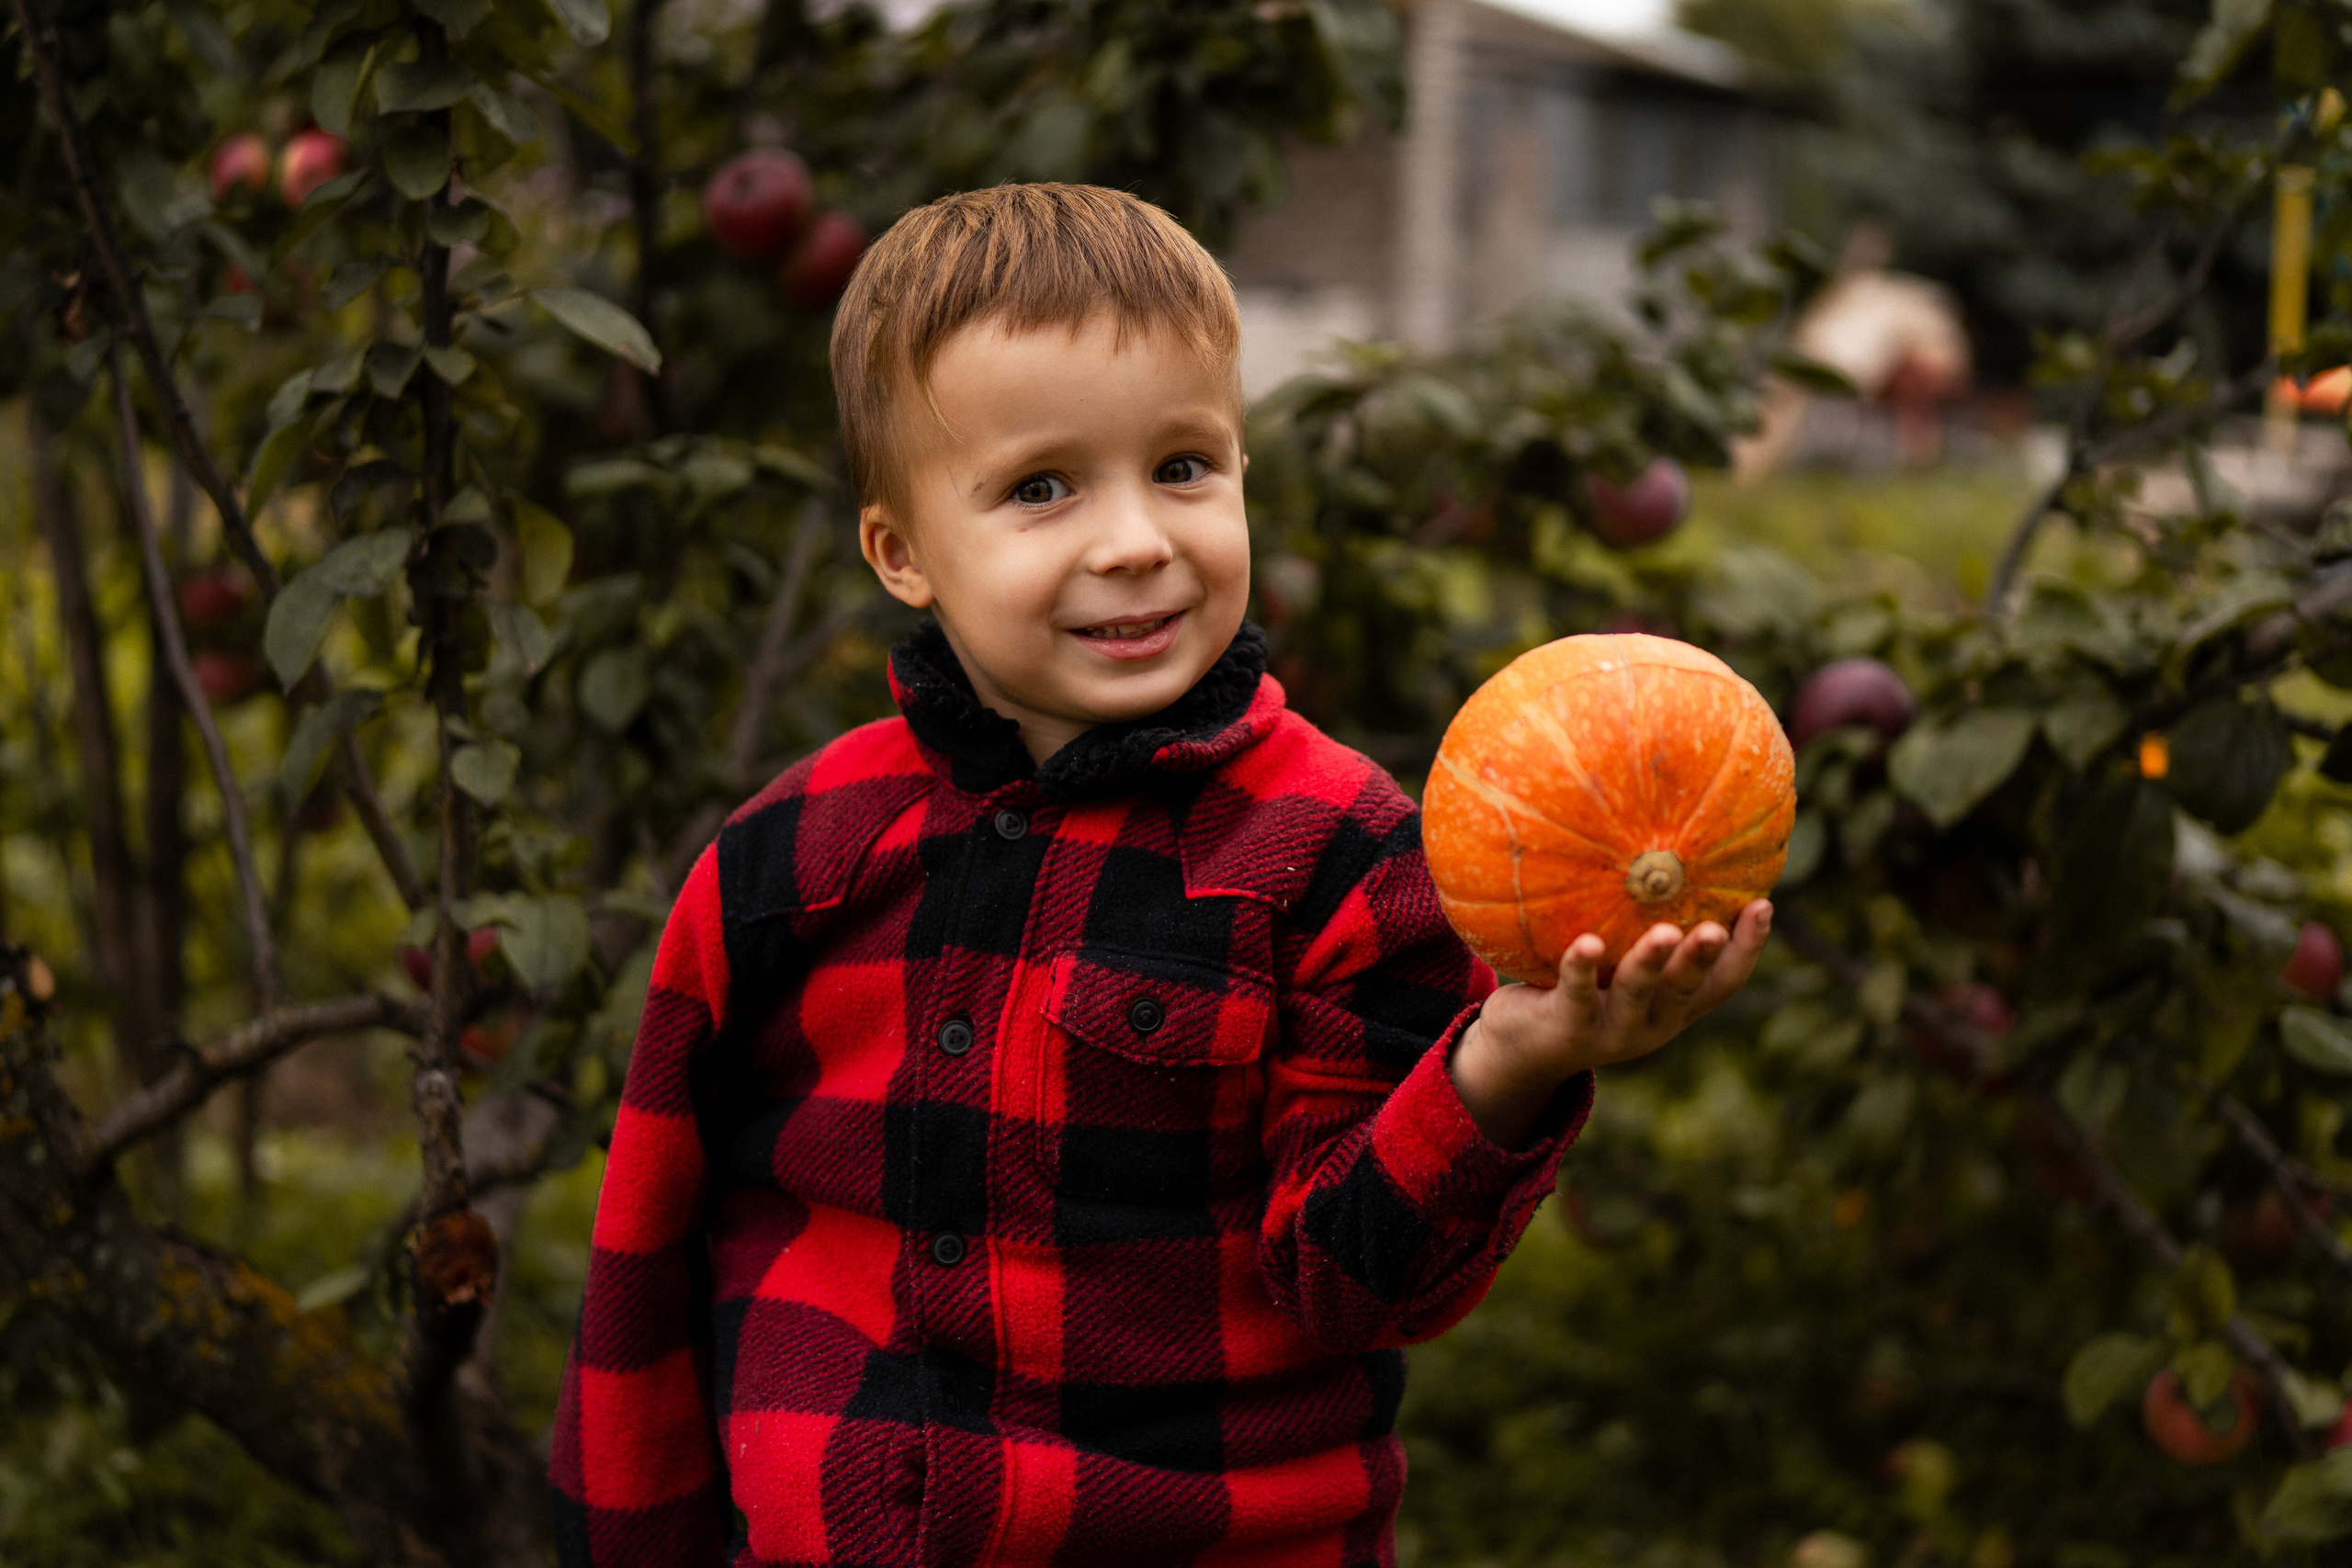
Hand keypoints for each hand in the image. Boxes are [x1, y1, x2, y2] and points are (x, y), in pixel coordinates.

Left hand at [1449, 899, 1772, 1148]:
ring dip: (1652, 963)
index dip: (1748, 948)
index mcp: (1674, 1008)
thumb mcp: (1619, 970)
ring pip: (1637, 994)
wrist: (1523, 1051)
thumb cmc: (1580, 994)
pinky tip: (1588, 941)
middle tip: (1716, 927)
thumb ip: (1640, 931)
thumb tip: (1662, 859)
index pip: (1723, 981)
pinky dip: (1582, 966)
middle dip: (1704, 957)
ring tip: (1665, 933)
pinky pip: (1576, 992)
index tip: (1764, 905)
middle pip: (1686, 990)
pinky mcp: (1568, 1028)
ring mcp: (1611, 1031)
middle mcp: (1653, 1023)